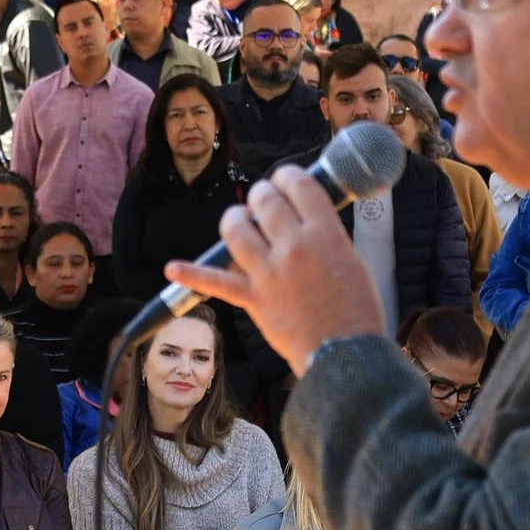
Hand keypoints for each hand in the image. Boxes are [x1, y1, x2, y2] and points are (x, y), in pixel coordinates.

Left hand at [162, 161, 386, 374]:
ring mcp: (268, 273)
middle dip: (262, 194)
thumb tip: (305, 221)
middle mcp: (293, 247)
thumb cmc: (357, 309)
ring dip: (234, 219)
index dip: (287, 176)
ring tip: (239, 221)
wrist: (345, 353)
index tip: (285, 179)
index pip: (299, 185)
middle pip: (264, 201)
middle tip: (264, 201)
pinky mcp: (252, 299)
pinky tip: (173, 269)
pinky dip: (192, 275)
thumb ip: (325, 236)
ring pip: (236, 230)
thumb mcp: (351, 258)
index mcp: (324, 233)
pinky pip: (216, 283)